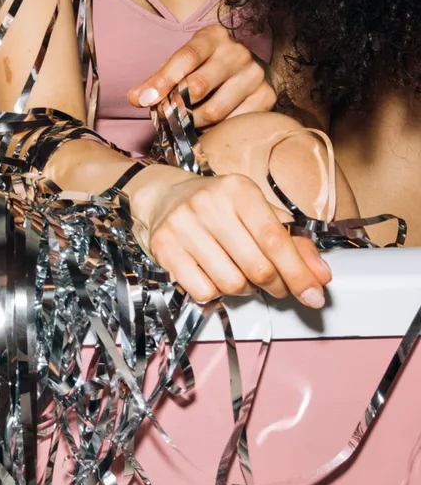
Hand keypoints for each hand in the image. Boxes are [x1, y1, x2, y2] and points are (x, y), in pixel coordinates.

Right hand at [125, 162, 329, 307]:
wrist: (163, 196)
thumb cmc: (219, 206)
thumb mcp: (257, 212)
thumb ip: (293, 243)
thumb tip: (321, 276)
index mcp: (238, 189)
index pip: (274, 240)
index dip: (299, 273)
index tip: (315, 295)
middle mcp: (208, 204)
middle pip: (257, 268)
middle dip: (276, 285)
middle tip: (277, 285)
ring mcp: (183, 226)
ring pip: (232, 284)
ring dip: (244, 289)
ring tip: (239, 271)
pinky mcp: (164, 247)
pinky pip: (203, 292)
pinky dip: (215, 292)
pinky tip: (214, 273)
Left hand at [128, 23, 275, 127]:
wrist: (245, 69)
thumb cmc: (206, 66)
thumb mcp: (182, 64)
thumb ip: (158, 80)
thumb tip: (135, 98)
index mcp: (213, 37)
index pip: (186, 57)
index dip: (163, 80)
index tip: (144, 100)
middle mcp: (238, 53)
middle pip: (199, 85)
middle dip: (175, 106)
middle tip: (162, 117)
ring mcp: (255, 75)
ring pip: (216, 110)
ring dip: (192, 122)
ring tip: (182, 123)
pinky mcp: (266, 97)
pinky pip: (234, 123)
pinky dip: (215, 130)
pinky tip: (206, 127)